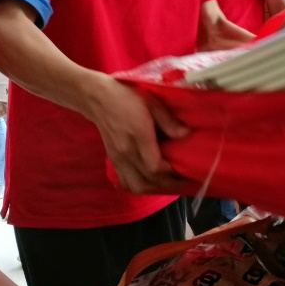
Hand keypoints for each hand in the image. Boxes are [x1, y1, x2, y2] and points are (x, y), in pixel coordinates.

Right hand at [86, 77, 186, 193]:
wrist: (98, 98)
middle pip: (147, 182)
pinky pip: (126, 183)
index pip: (155, 168)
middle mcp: (126, 152)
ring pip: (136, 187)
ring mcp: (118, 159)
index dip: (171, 174)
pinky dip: (140, 186)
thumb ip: (169, 121)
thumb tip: (186, 135)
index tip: (184, 170)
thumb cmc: (127, 97)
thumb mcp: (152, 103)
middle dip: (166, 185)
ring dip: (153, 189)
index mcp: (138, 136)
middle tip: (181, 180)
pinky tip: (150, 180)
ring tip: (167, 182)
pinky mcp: (113, 161)